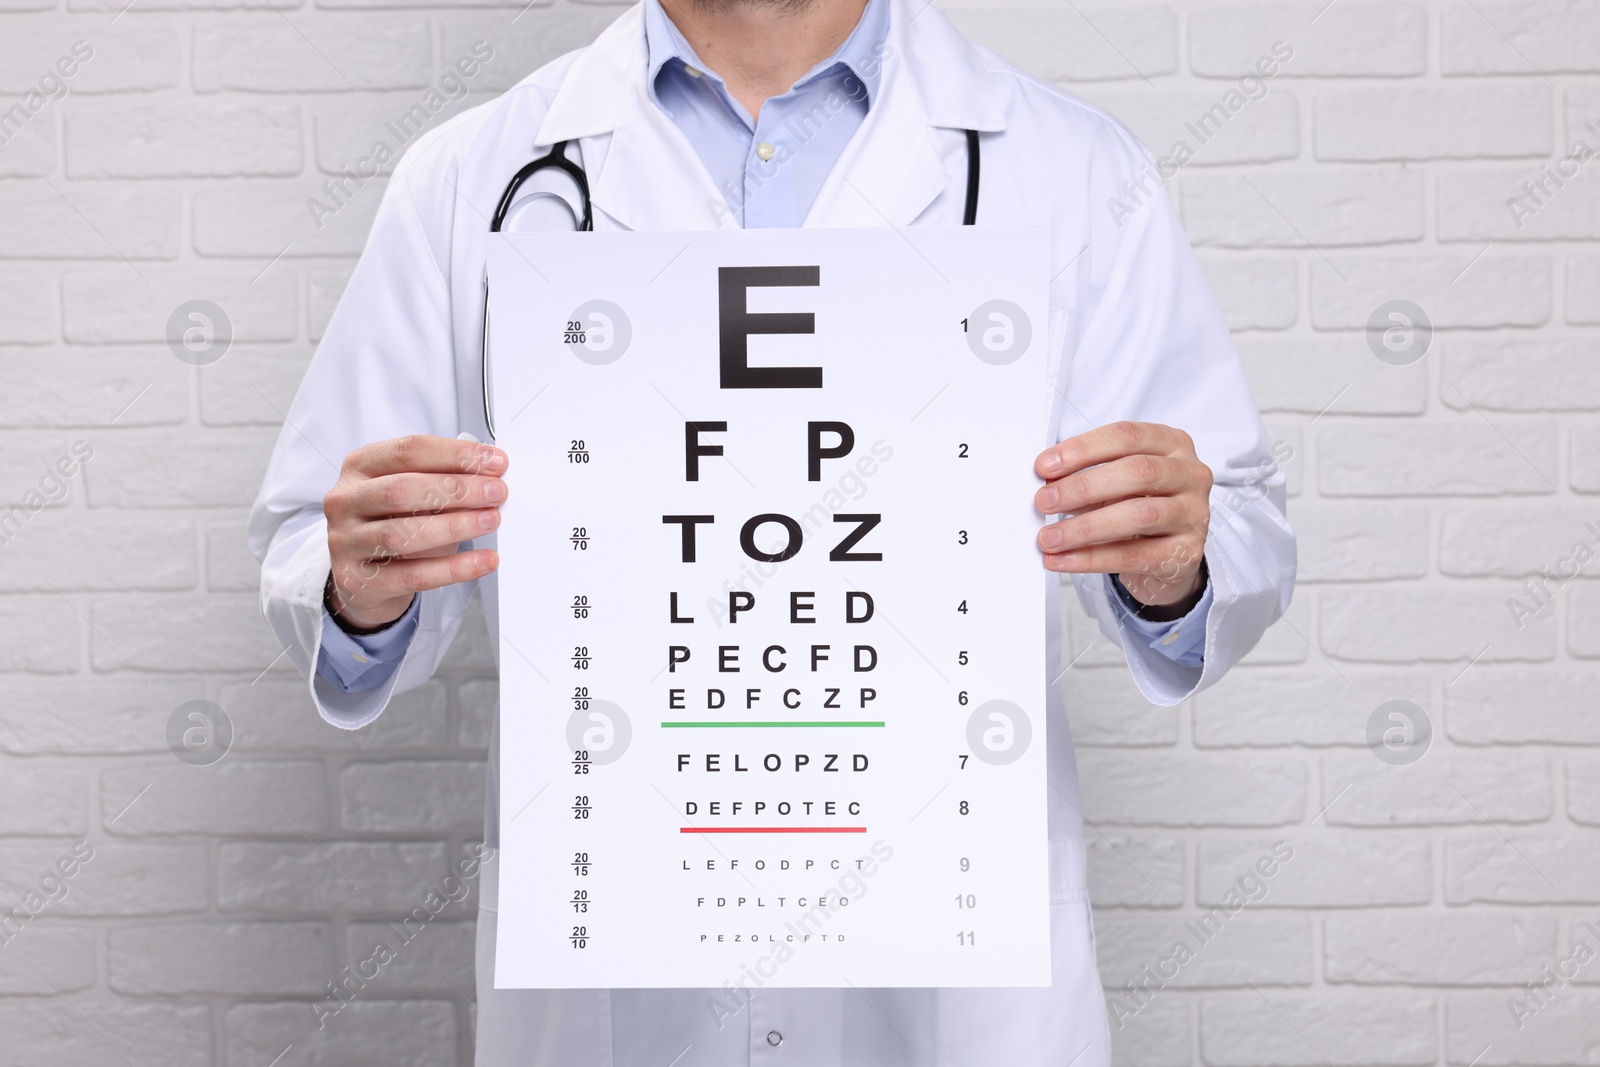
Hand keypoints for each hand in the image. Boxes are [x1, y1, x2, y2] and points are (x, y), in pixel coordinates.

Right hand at [323, 435, 507, 629]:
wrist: (364, 577)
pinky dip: (454, 569)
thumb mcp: (413, 494)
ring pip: (403, 534)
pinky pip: (413, 575)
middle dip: (457, 489)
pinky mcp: (358, 580)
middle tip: (497, 492)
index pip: (408, 451)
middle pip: (402, 490)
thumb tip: (491, 472)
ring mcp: (345, 542)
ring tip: (491, 520)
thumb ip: (443, 478)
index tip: (495, 461)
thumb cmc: (395, 523)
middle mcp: (345, 500)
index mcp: (359, 467)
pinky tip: (483, 561)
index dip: (455, 454)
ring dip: (456, 526)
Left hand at [1033, 421, 1211, 614]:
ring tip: (1049, 537)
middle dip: (1083, 487)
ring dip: (1084, 527)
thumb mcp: (1117, 483)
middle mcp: (1190, 475)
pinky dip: (1091, 559)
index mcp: (1172, 444)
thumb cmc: (1139, 506)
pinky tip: (1062, 560)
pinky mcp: (1186, 553)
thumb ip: (1088, 476)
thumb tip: (1047, 484)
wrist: (1170, 555)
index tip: (1045, 466)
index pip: (1126, 436)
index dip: (1083, 449)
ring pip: (1138, 515)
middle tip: (1044, 501)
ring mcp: (1193, 514)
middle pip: (1137, 472)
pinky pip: (1134, 555)